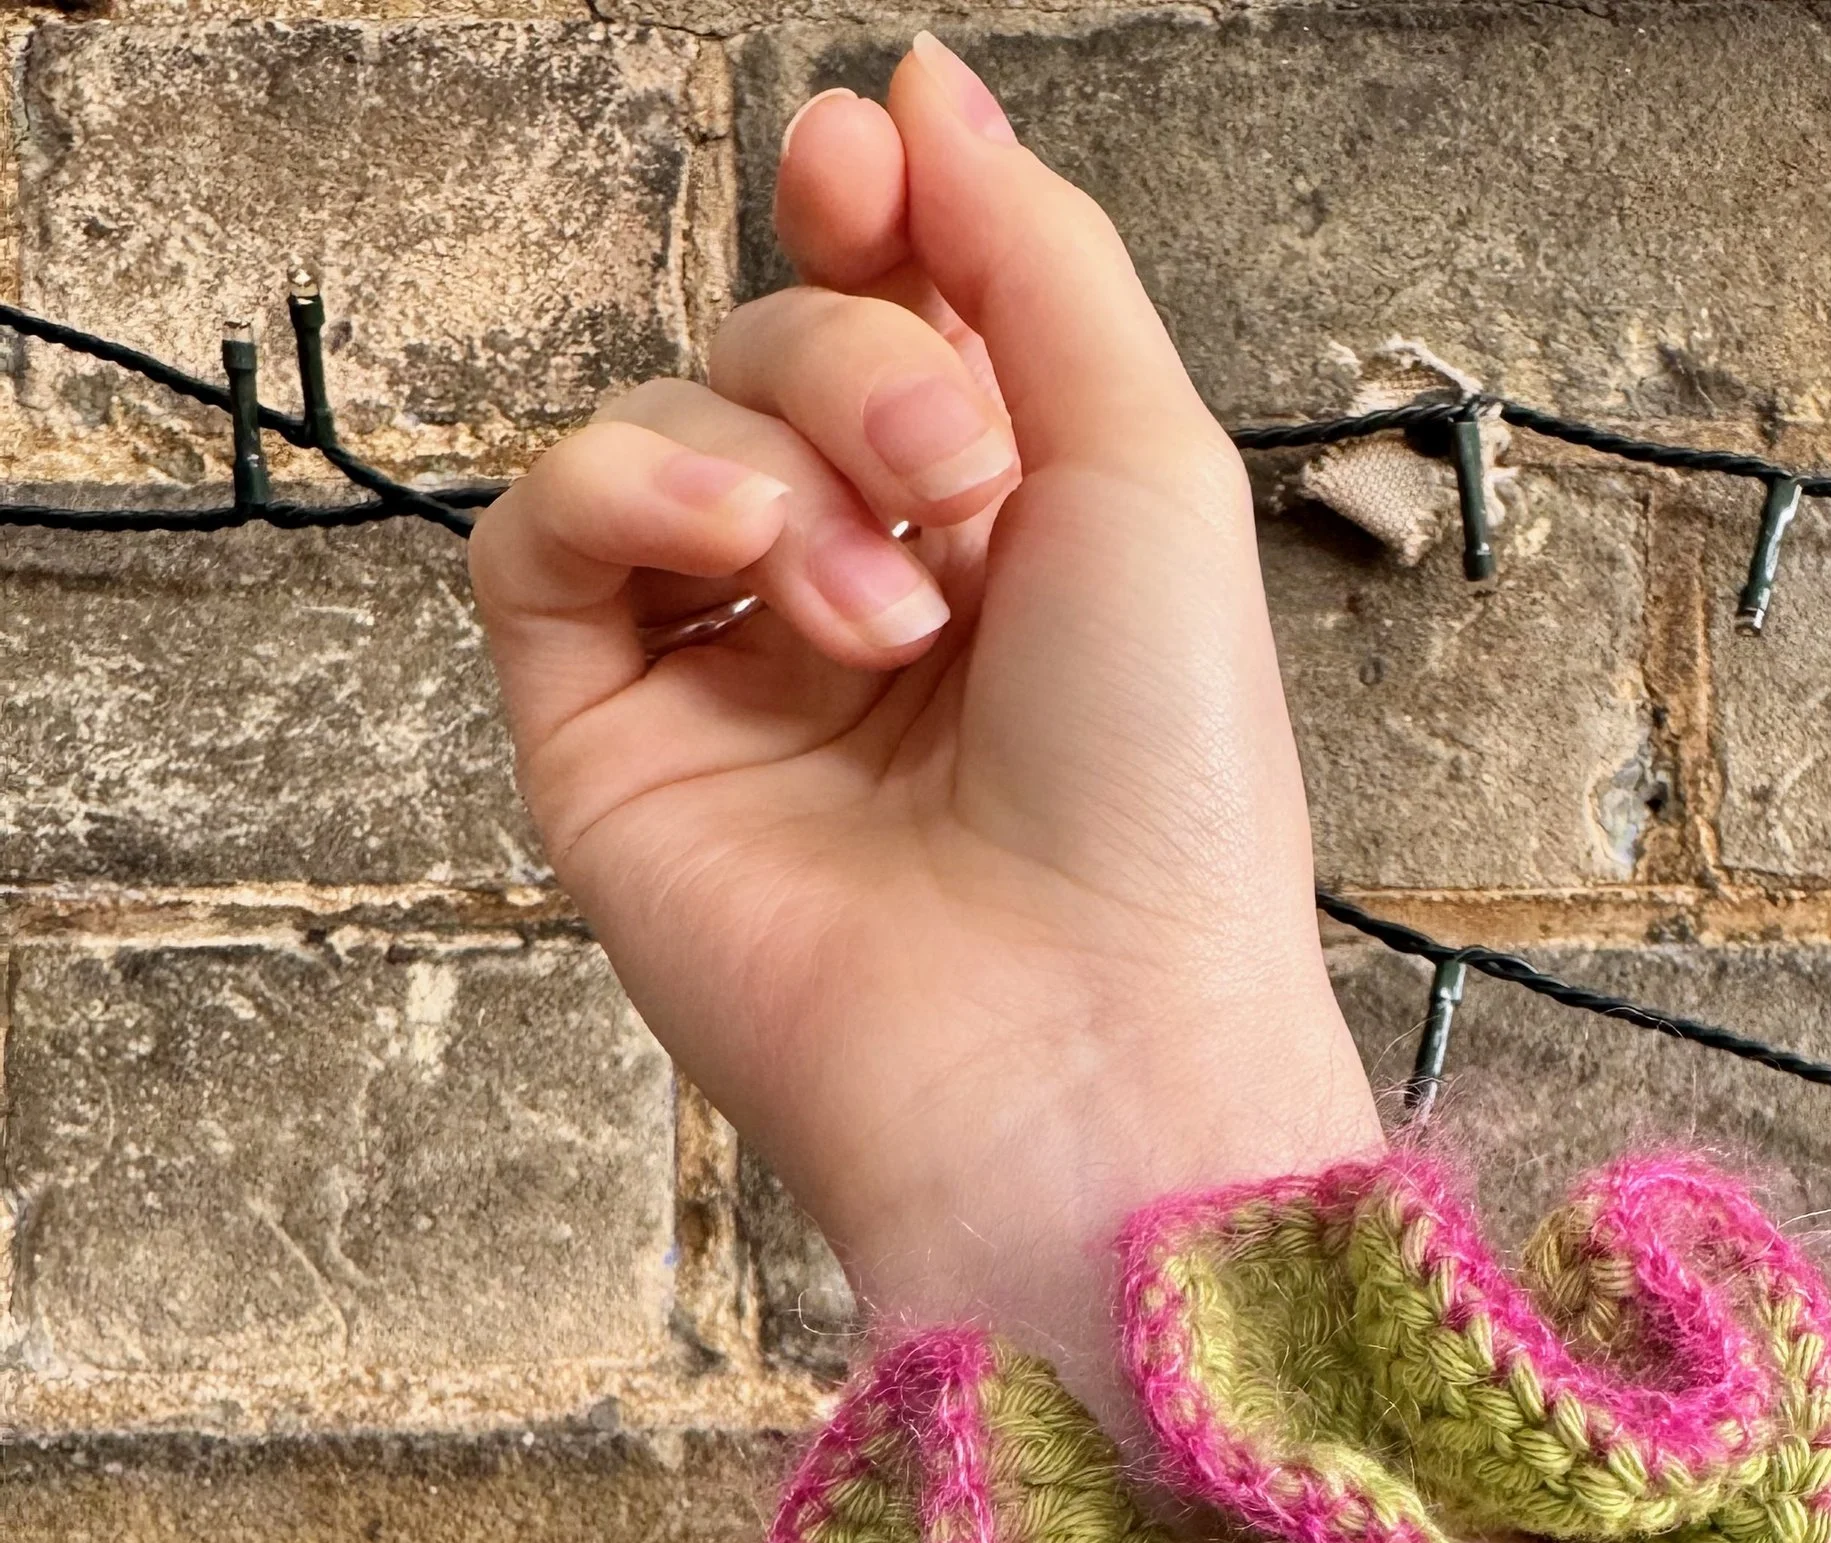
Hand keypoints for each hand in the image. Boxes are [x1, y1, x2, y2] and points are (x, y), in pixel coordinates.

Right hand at [467, 35, 1380, 1409]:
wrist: (1088, 1035)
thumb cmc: (1165, 794)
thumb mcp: (1154, 465)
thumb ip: (1033, 257)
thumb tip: (919, 85)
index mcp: (1002, 539)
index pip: (883, 317)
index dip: (862, 220)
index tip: (866, 170)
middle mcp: (859, 597)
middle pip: (772, 348)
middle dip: (860, 361)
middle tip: (961, 473)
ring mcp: (732, 673)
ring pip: (658, 422)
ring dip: (776, 449)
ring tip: (895, 597)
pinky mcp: (611, 743)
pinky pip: (540, 535)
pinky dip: (623, 489)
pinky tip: (742, 549)